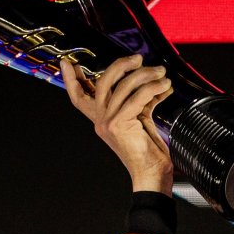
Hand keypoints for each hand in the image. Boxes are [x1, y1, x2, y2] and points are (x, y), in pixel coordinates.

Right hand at [62, 54, 174, 193]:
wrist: (152, 175)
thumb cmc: (149, 152)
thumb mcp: (141, 120)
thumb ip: (140, 101)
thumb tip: (152, 81)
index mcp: (102, 120)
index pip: (80, 97)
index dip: (71, 80)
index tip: (68, 63)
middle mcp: (100, 121)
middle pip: (102, 83)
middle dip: (120, 65)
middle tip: (138, 58)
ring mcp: (107, 122)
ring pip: (123, 86)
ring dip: (145, 75)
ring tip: (161, 72)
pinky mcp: (119, 124)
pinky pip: (137, 96)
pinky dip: (153, 87)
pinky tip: (165, 86)